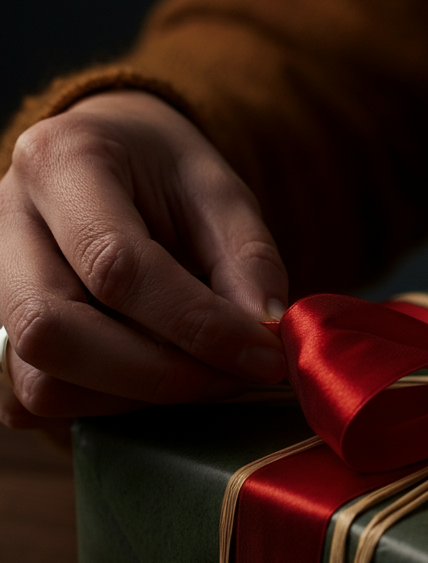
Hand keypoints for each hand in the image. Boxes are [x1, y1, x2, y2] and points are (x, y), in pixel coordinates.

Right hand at [0, 90, 288, 427]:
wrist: (114, 157)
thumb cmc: (167, 173)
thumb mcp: (222, 191)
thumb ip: (249, 259)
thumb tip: (267, 332)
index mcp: (62, 163)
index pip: (117, 267)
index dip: (198, 325)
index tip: (264, 357)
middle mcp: (4, 223)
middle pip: (53, 331)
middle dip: (159, 375)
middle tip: (234, 377)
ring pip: (40, 380)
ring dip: (135, 397)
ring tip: (202, 373)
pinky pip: (37, 399)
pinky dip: (108, 405)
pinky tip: (159, 376)